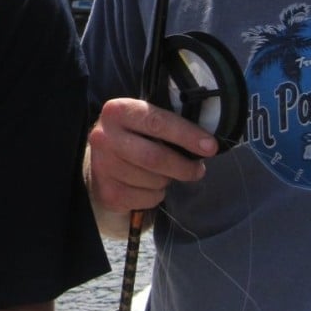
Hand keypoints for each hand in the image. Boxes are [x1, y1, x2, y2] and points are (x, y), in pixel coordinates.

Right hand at [86, 97, 218, 217]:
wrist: (100, 161)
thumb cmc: (132, 136)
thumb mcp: (142, 121)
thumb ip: (167, 125)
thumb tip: (205, 143)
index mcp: (117, 111)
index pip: (156, 122)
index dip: (187, 135)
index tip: (211, 147)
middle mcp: (104, 137)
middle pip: (155, 157)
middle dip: (184, 167)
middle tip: (198, 170)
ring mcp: (103, 165)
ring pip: (154, 181)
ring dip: (167, 180)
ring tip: (162, 174)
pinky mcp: (107, 192)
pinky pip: (147, 198)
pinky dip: (156, 195)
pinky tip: (148, 185)